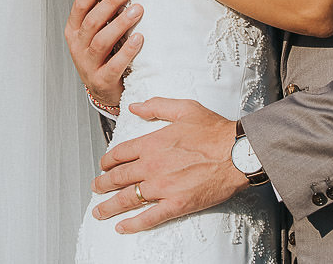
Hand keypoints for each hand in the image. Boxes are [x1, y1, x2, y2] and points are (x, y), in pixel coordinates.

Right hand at [65, 0, 142, 108]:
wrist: (101, 88)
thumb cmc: (98, 49)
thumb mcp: (90, 21)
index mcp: (74, 28)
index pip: (80, 6)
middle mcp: (78, 45)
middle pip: (92, 22)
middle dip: (110, 3)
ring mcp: (88, 64)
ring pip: (102, 42)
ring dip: (120, 24)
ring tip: (138, 10)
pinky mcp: (102, 80)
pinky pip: (114, 65)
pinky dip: (127, 51)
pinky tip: (139, 38)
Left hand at [91, 98, 246, 232]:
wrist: (237, 153)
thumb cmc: (214, 131)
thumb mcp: (184, 108)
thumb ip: (156, 106)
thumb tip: (135, 107)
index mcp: (152, 144)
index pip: (120, 153)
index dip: (108, 161)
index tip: (103, 166)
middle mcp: (152, 166)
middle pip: (118, 177)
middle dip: (103, 184)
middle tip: (96, 188)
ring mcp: (163, 187)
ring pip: (128, 199)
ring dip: (110, 206)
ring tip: (100, 211)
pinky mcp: (176, 204)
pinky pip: (149, 217)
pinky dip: (133, 224)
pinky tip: (123, 227)